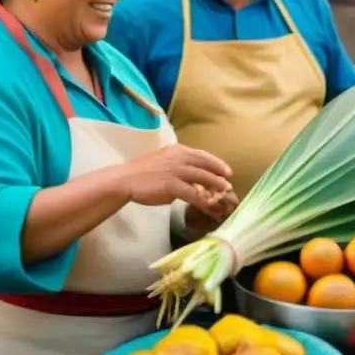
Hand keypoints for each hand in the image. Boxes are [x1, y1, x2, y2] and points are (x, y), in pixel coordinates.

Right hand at [122, 145, 237, 220]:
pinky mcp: (171, 185)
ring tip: (224, 193)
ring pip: (202, 178)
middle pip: (206, 166)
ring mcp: (175, 171)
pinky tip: (208, 204)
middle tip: (229, 184)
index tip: (227, 171)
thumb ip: (182, 166)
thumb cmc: (145, 171)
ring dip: (215, 186)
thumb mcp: (166, 161)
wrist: (126, 179)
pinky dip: (202, 199)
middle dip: (220, 175)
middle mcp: (179, 158)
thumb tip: (197, 178)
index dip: (217, 163)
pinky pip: (191, 193)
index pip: (203, 155)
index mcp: (179, 150)